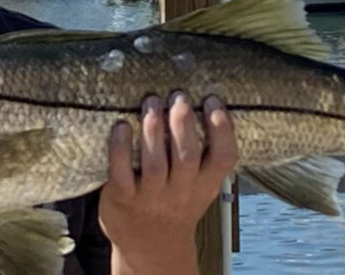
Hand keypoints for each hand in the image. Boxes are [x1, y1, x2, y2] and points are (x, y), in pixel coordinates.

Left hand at [99, 93, 236, 274]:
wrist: (150, 248)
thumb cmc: (174, 205)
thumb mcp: (199, 187)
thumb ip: (203, 155)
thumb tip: (199, 102)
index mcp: (205, 185)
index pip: (223, 158)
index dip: (221, 128)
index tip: (212, 100)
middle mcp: (180, 192)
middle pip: (187, 156)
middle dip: (182, 122)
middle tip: (178, 96)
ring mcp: (150, 197)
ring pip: (155, 163)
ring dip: (153, 129)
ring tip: (151, 102)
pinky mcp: (122, 198)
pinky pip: (121, 172)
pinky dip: (120, 147)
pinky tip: (121, 125)